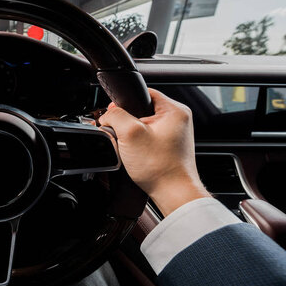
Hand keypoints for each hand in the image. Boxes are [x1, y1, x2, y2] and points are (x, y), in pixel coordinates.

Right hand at [99, 88, 209, 215]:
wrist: (173, 193)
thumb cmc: (160, 167)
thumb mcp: (130, 134)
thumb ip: (115, 116)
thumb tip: (108, 114)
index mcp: (175, 110)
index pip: (143, 93)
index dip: (125, 102)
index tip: (116, 115)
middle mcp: (178, 119)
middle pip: (142, 109)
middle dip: (127, 122)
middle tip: (124, 136)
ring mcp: (175, 134)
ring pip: (143, 125)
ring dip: (132, 135)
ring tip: (133, 148)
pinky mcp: (169, 146)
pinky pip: (148, 138)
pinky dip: (139, 144)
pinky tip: (138, 155)